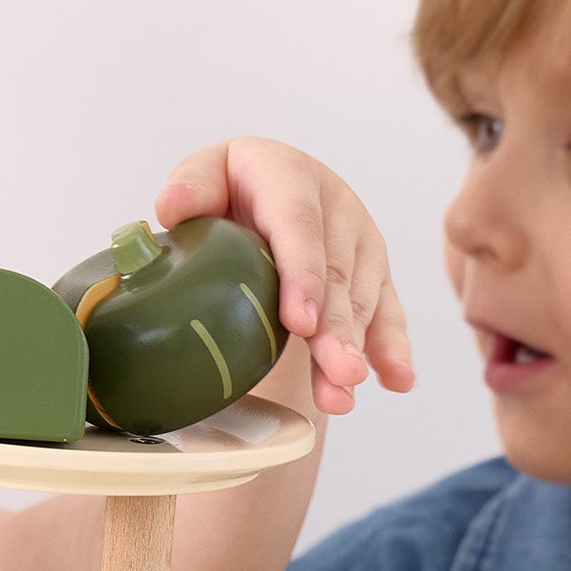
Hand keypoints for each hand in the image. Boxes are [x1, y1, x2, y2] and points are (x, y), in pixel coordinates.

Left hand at [155, 139, 414, 415]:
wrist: (268, 190)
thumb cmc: (231, 191)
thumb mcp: (207, 175)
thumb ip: (191, 187)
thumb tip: (173, 209)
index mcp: (290, 176)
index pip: (299, 226)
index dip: (303, 275)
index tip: (300, 322)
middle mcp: (336, 206)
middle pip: (337, 274)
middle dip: (337, 329)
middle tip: (338, 372)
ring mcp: (361, 243)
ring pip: (361, 302)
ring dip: (354, 352)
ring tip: (341, 396)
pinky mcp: (375, 274)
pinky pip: (389, 313)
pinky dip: (393, 350)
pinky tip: (397, 381)